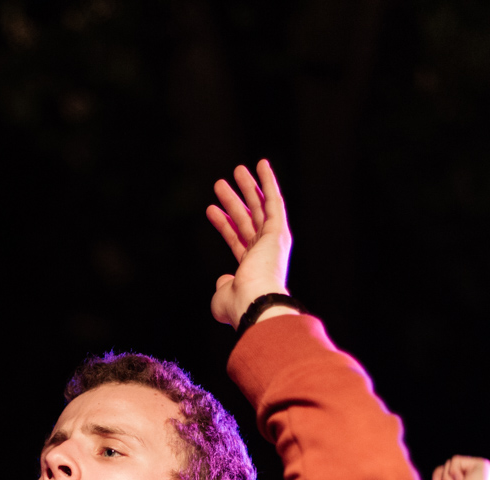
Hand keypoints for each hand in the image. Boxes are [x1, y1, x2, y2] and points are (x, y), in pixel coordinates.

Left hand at [205, 160, 291, 327]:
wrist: (255, 303)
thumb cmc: (238, 305)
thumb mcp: (222, 296)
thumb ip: (222, 285)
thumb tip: (224, 280)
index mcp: (253, 268)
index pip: (237, 240)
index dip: (224, 225)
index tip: (211, 210)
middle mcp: (265, 253)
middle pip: (247, 220)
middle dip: (234, 201)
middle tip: (221, 184)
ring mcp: (273, 241)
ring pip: (259, 207)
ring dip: (248, 187)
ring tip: (236, 170)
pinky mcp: (278, 231)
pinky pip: (274, 201)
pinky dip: (269, 182)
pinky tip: (262, 165)